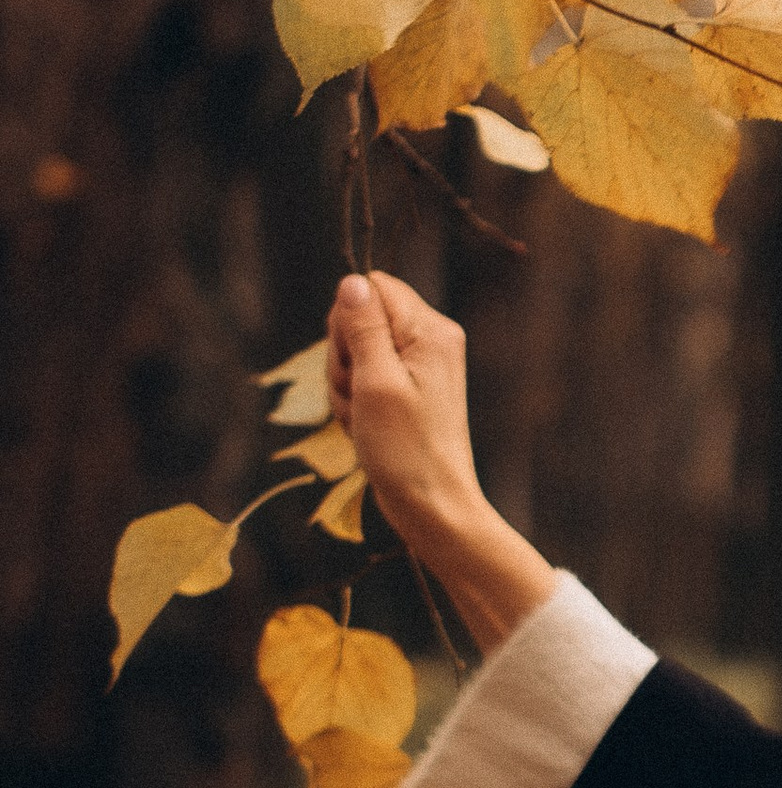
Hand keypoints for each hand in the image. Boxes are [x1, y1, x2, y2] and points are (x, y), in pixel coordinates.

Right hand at [328, 270, 554, 651]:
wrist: (432, 506)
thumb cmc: (406, 449)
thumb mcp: (375, 381)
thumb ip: (363, 327)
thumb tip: (353, 281)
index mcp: (430, 330)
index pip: (371, 287)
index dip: (348, 319)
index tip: (356, 360)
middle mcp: (429, 341)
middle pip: (358, 319)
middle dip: (344, 358)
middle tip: (360, 395)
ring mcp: (418, 369)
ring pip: (354, 354)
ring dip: (346, 388)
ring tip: (364, 419)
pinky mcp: (405, 393)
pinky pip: (362, 381)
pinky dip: (355, 405)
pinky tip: (366, 429)